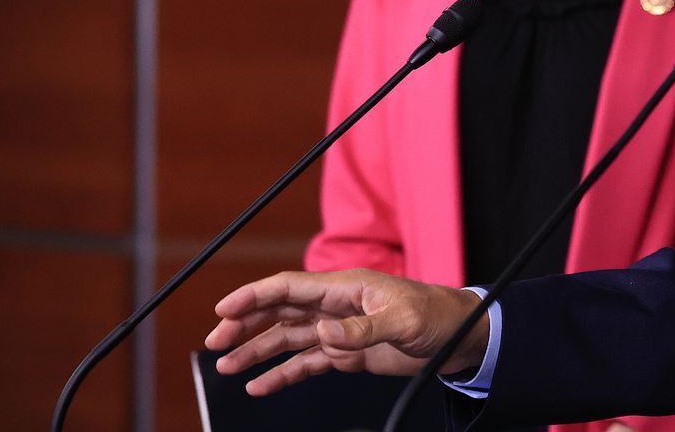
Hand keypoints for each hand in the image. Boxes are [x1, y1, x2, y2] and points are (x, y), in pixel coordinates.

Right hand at [204, 268, 485, 395]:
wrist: (459, 336)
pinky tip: (260, 387)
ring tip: (226, 369)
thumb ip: (362, 330)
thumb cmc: (436, 315)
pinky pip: (306, 363)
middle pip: (279, 312)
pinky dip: (282, 374)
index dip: (253, 296)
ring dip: (256, 352)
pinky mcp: (346, 352)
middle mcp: (335, 306)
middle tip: (215, 343)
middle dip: (244, 325)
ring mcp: (339, 329)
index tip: (223, 310)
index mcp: (345, 288)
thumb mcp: (401, 321)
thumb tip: (323, 334)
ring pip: (287, 339)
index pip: (289, 288)